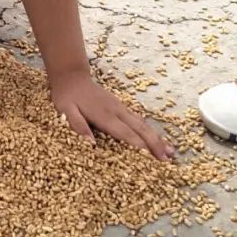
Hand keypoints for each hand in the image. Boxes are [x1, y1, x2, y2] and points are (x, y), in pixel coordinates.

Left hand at [48, 69, 174, 159]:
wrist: (71, 75)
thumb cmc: (67, 96)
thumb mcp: (65, 111)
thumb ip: (78, 125)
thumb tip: (91, 144)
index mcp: (105, 115)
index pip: (126, 134)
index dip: (140, 148)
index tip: (152, 161)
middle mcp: (117, 111)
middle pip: (140, 129)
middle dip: (155, 144)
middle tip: (168, 160)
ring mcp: (120, 108)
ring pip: (142, 124)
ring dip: (157, 138)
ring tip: (171, 151)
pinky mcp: (120, 106)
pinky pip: (138, 120)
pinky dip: (149, 130)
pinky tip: (156, 138)